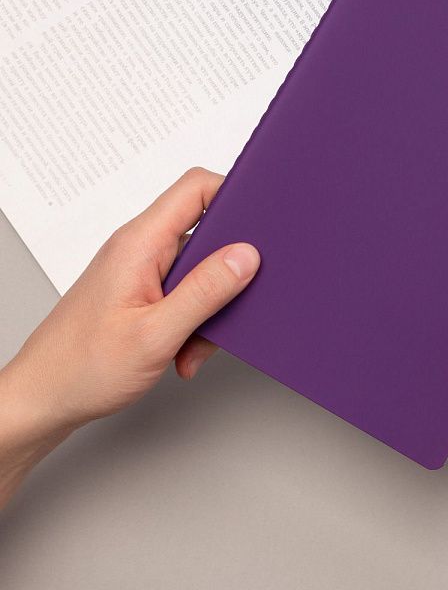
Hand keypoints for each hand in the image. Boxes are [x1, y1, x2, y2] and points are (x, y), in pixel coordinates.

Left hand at [1, 167, 258, 438]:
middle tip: (235, 301)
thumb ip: (206, 291)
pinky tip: (184, 351)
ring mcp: (142, 270)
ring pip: (200, 269)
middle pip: (206, 230)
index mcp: (141, 243)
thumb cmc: (81, 368)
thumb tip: (247, 256)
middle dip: (228, 270)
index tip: (263, 219)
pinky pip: (186, 293)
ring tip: (196, 343)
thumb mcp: (157, 333)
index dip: (234, 194)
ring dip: (210, 307)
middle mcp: (141, 249)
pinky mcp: (143, 291)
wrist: (42, 401)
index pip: (196, 189)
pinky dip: (194, 322)